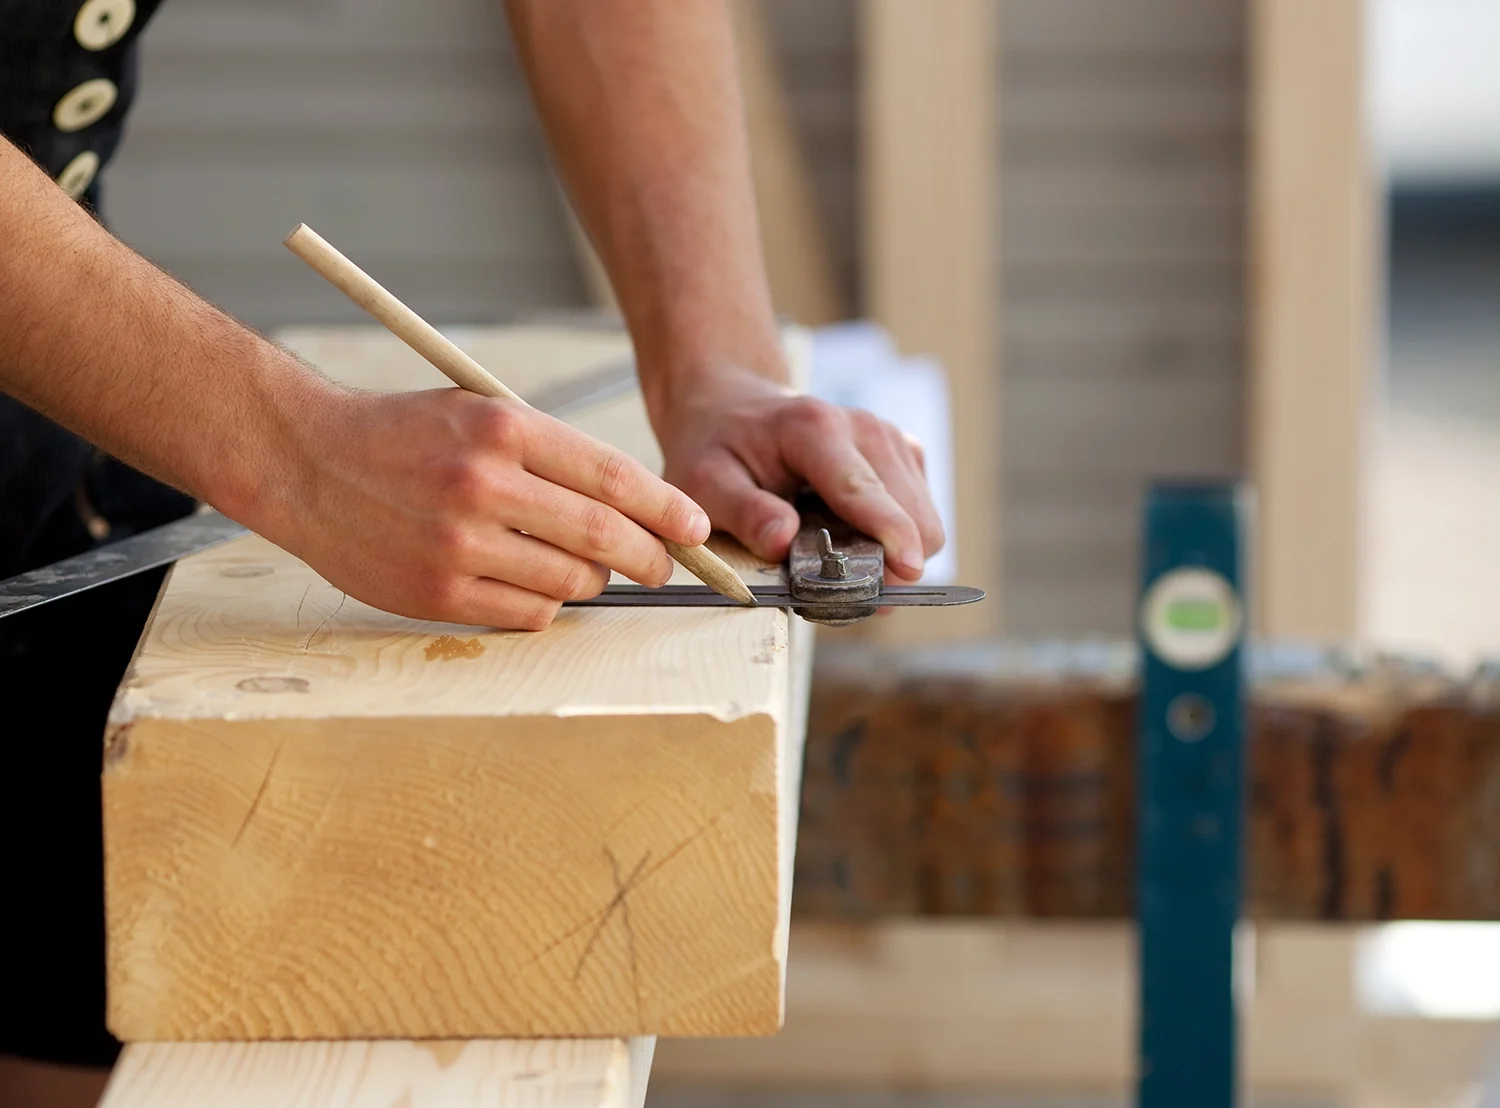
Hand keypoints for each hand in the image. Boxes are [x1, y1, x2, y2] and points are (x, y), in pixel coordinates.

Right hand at [246, 385, 709, 629]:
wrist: (305, 462)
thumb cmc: (402, 434)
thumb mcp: (478, 412)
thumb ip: (550, 453)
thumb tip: (632, 505)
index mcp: (502, 428)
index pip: (612, 476)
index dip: (665, 508)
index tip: (694, 526)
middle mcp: (482, 484)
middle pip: (602, 536)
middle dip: (652, 557)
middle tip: (665, 565)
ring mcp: (457, 543)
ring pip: (571, 582)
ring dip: (596, 582)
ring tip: (590, 570)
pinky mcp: (437, 592)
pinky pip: (528, 614)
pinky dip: (549, 604)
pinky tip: (537, 585)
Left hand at [650, 366, 944, 581]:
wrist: (736, 409)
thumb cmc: (718, 449)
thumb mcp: (705, 483)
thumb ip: (744, 513)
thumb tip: (783, 542)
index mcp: (814, 428)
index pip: (861, 489)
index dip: (889, 532)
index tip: (908, 569)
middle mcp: (865, 429)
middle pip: (911, 516)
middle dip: (885, 565)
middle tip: (835, 587)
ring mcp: (892, 441)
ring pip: (925, 524)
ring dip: (889, 558)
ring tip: (835, 560)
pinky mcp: (905, 456)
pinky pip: (921, 519)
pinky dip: (894, 544)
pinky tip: (851, 539)